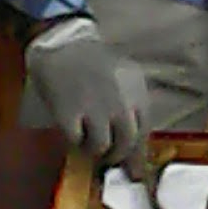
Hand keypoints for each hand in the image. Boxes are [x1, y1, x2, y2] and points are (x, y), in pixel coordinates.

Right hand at [24, 16, 150, 161]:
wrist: (63, 42)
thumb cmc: (94, 61)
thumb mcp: (124, 78)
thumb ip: (133, 107)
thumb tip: (135, 152)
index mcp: (137, 91)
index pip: (144, 131)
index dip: (137, 152)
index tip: (132, 166)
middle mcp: (120, 101)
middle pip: (126, 143)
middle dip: (117, 155)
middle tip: (108, 157)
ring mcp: (95, 108)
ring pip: (102, 147)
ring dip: (94, 149)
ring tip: (87, 142)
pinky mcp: (69, 113)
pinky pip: (76, 141)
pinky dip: (75, 141)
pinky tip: (73, 131)